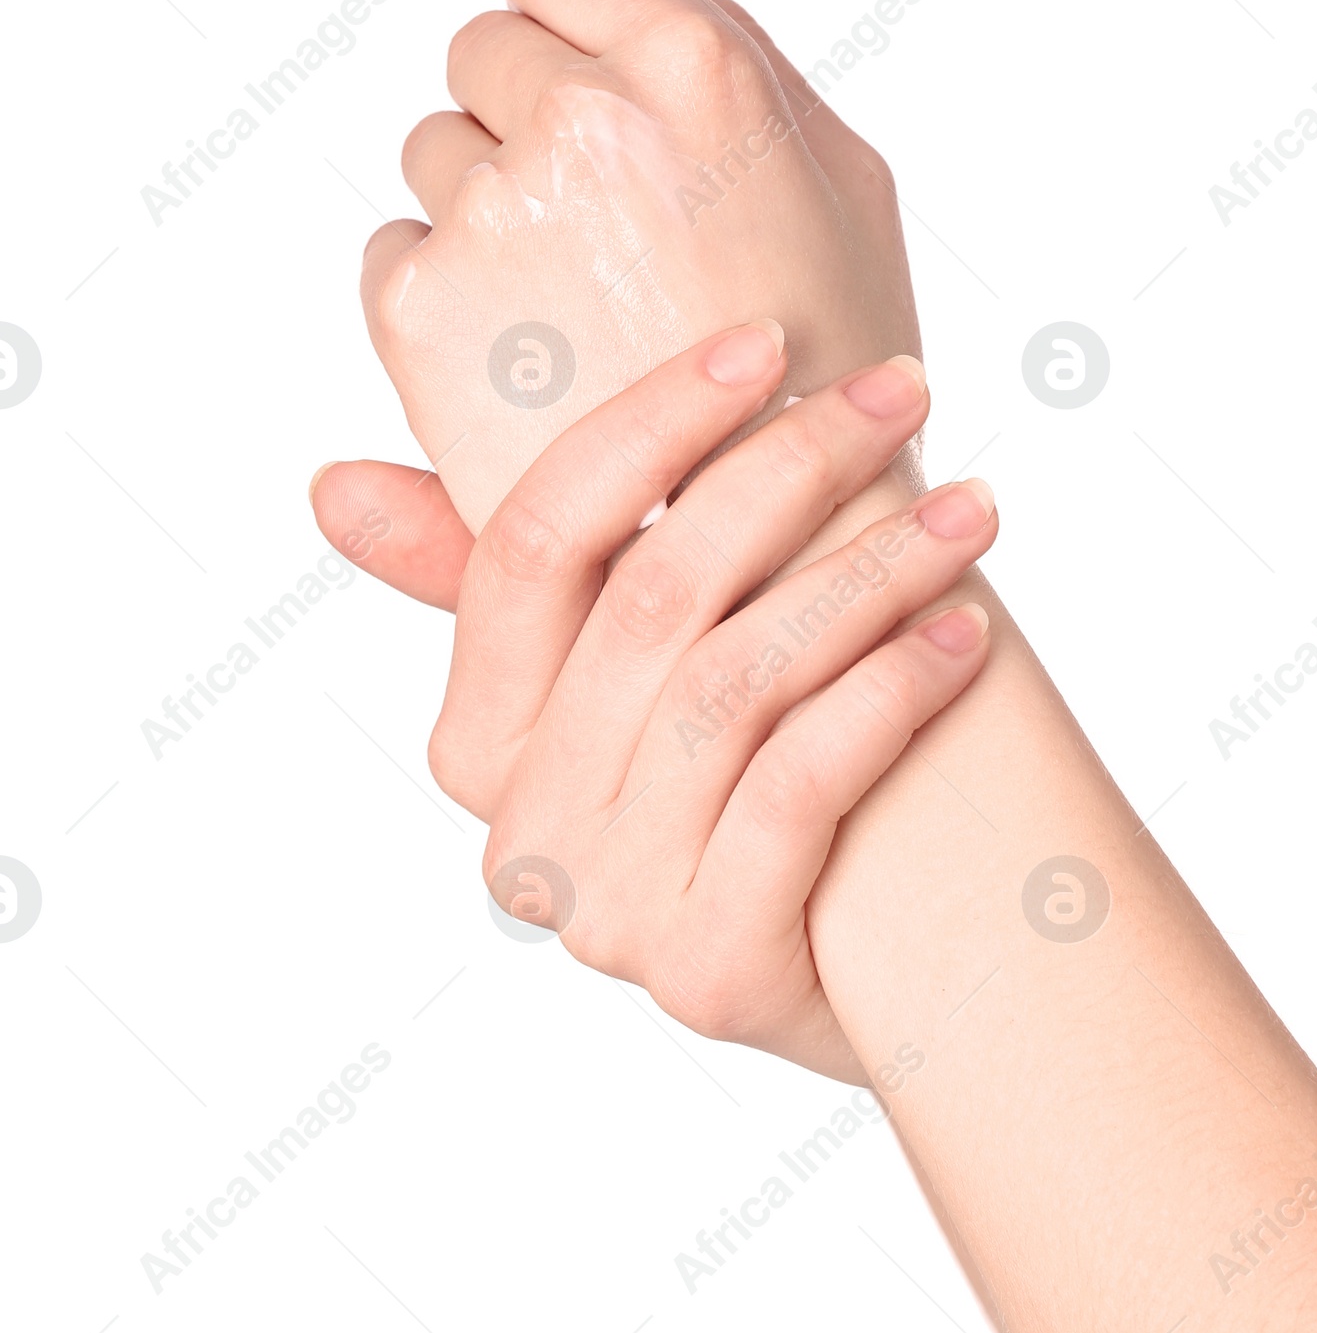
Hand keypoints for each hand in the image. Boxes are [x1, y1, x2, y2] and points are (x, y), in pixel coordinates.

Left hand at [356, 0, 919, 533]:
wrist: (789, 547)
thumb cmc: (836, 357)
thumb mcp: (838, 171)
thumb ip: (725, 30)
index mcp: (696, 60)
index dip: (570, 27)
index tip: (605, 107)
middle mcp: (581, 119)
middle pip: (482, 50)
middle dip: (532, 123)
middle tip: (611, 236)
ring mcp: (493, 214)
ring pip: (434, 153)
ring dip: (487, 211)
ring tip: (580, 311)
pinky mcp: (419, 308)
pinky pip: (390, 248)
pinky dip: (439, 295)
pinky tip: (531, 358)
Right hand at [422, 321, 995, 1082]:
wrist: (871, 989)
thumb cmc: (751, 795)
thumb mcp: (631, 687)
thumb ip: (518, 588)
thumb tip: (333, 486)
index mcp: (477, 744)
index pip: (531, 544)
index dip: (645, 426)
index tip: (766, 342)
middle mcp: (523, 834)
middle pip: (654, 600)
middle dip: (788, 471)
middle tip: (902, 393)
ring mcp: (609, 917)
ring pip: (739, 684)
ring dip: (868, 573)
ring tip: (966, 510)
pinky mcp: (710, 975)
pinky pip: (799, 790)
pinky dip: (889, 695)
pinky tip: (963, 633)